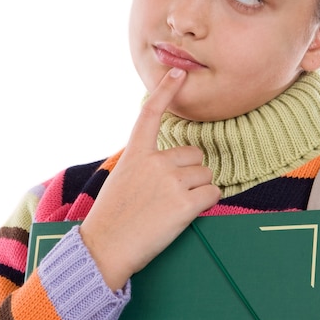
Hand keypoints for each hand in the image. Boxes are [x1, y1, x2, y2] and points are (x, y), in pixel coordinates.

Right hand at [80, 68, 220, 290]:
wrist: (106, 248)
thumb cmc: (114, 216)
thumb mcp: (123, 178)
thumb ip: (146, 163)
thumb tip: (175, 160)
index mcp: (136, 154)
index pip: (151, 114)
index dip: (165, 90)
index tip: (178, 71)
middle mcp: (155, 162)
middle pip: (194, 155)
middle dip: (190, 172)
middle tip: (169, 194)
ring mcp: (171, 181)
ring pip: (205, 175)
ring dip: (198, 190)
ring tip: (172, 208)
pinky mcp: (185, 203)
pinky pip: (213, 193)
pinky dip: (207, 203)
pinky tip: (187, 214)